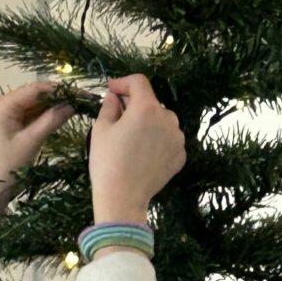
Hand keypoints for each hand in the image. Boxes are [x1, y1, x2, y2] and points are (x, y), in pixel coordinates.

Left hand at [0, 82, 75, 244]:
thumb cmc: (6, 168)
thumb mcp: (31, 142)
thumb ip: (52, 120)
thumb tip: (73, 104)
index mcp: (2, 104)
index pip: (36, 89)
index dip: (60, 90)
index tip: (82, 94)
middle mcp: (0, 103)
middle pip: (35, 95)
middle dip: (58, 98)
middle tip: (83, 101)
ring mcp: (3, 113)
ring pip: (33, 105)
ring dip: (52, 107)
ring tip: (77, 108)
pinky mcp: (6, 124)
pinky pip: (28, 115)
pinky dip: (43, 117)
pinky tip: (61, 116)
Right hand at [89, 75, 185, 228]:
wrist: (123, 198)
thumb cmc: (108, 162)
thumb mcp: (101, 129)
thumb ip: (110, 106)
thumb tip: (115, 97)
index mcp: (147, 108)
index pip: (139, 82)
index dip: (124, 82)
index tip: (112, 90)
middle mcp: (168, 119)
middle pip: (151, 103)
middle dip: (135, 107)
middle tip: (119, 120)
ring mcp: (177, 138)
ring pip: (162, 121)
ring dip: (149, 124)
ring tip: (132, 140)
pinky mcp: (180, 156)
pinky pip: (168, 140)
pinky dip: (157, 141)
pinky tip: (143, 154)